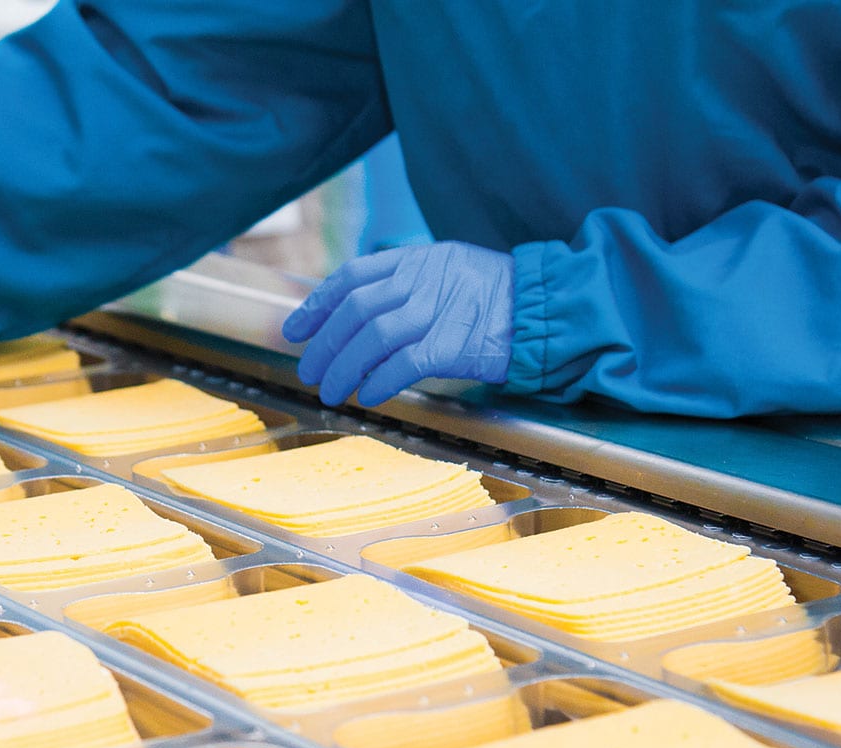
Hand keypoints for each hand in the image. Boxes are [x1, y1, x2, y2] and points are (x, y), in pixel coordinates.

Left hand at [282, 241, 513, 405]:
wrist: (546, 311)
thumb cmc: (498, 297)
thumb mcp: (451, 269)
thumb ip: (409, 283)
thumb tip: (361, 312)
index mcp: (418, 259)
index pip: (353, 276)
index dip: (317, 304)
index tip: (295, 330)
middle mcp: (423, 280)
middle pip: (356, 310)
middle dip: (325, 344)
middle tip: (308, 371)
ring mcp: (438, 311)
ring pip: (372, 338)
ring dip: (344, 369)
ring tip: (331, 391)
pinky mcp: (454, 345)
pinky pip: (403, 365)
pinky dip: (379, 382)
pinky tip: (368, 396)